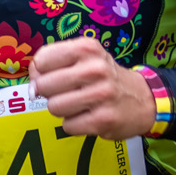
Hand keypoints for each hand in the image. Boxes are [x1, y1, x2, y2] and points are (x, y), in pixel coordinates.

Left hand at [29, 36, 154, 137]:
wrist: (143, 100)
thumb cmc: (104, 78)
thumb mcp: (85, 58)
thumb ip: (54, 63)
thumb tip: (32, 85)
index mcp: (87, 48)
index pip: (42, 60)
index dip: (41, 71)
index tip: (53, 75)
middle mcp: (95, 69)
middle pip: (44, 86)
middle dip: (50, 93)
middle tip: (68, 92)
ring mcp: (101, 95)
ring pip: (54, 107)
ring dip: (62, 110)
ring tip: (79, 105)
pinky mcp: (103, 120)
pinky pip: (68, 126)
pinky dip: (74, 125)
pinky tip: (88, 117)